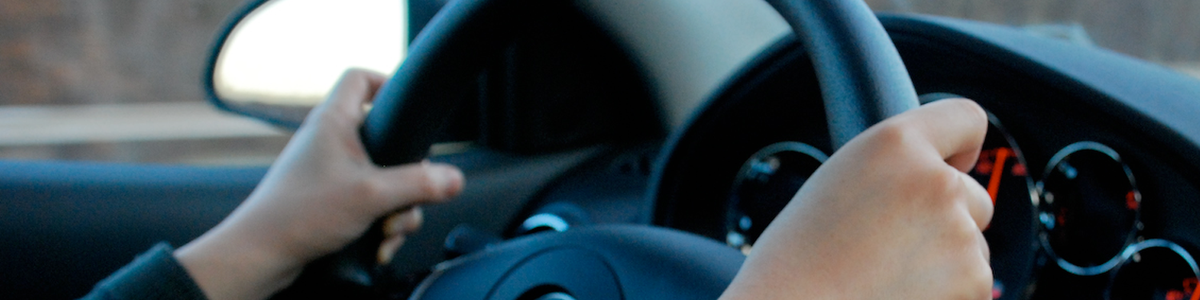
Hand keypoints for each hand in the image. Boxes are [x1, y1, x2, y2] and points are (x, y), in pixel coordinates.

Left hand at [174, 69, 463, 299]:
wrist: (261, 256)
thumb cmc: (300, 215)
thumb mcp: (373, 196)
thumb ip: (419, 184)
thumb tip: (453, 179)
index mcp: (334, 123)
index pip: (360, 78)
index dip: (387, 83)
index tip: (410, 108)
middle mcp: (330, 142)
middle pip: (388, 140)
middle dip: (407, 177)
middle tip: (407, 196)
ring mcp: (330, 172)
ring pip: (384, 180)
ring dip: (397, 209)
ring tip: (387, 231)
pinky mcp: (329, 200)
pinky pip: (370, 204)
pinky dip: (380, 224)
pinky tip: (377, 245)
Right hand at [720, 99, 993, 299]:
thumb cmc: (797, 259)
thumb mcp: (836, 184)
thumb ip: (892, 172)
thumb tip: (942, 184)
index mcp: (895, 144)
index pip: (966, 119)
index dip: (960, 146)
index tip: (952, 163)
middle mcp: (937, 180)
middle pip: (974, 196)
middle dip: (948, 218)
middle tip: (892, 244)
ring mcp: (961, 234)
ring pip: (973, 246)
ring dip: (944, 261)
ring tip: (883, 276)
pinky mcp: (974, 283)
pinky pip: (973, 284)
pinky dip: (946, 294)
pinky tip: (897, 295)